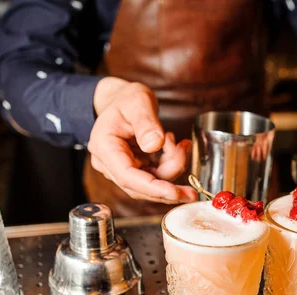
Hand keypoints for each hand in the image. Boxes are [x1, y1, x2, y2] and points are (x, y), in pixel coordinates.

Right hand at [88, 77, 196, 203]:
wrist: (121, 100)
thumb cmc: (126, 99)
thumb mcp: (138, 102)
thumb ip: (146, 123)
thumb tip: (155, 145)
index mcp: (104, 147)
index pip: (127, 176)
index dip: (152, 188)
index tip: (175, 193)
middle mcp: (109, 163)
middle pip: (140, 186)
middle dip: (168, 187)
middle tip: (192, 190)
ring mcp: (121, 168)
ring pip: (151, 182)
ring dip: (172, 167)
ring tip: (181, 144)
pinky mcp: (134, 169)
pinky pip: (155, 175)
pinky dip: (170, 164)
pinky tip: (177, 147)